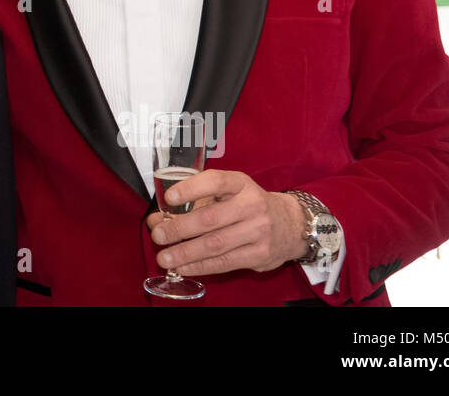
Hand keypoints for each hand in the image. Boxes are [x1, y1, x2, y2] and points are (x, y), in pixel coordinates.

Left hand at [146, 170, 306, 275]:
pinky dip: (200, 266)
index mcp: (241, 184)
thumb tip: (157, 219)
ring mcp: (258, 231)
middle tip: (158, 235)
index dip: (190, 189)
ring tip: (164, 257)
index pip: (215, 182)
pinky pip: (225, 262)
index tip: (169, 197)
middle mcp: (252, 205)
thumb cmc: (249, 205)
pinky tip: (183, 267)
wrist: (291, 224)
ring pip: (215, 244)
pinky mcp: (260, 255)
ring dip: (186, 252)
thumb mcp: (228, 193)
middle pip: (210, 218)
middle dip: (179, 228)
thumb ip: (194, 203)